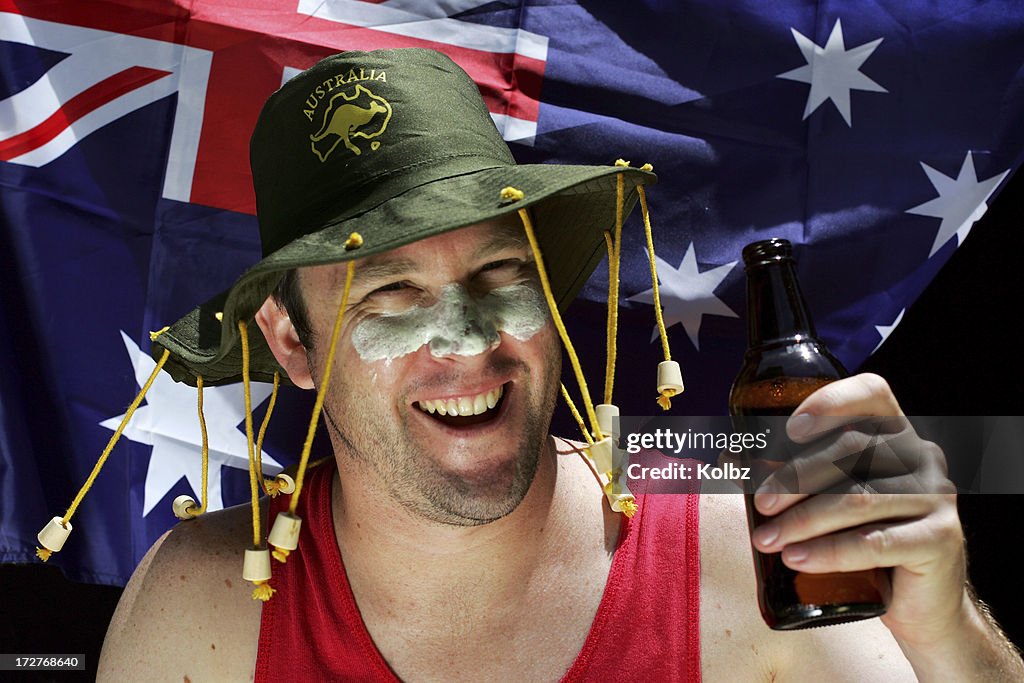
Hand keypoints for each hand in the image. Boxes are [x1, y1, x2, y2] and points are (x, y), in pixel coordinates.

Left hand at [748, 373, 965, 646]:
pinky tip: (798, 559)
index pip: (872, 393)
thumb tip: (729, 457)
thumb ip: (789, 473)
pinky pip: (877, 542)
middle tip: (760, 505)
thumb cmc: (863, 538)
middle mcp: (922, 458)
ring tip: (767, 540)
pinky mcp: (942, 539)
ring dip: (803, 520)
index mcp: (896, 434)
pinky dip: (830, 552)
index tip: (789, 429)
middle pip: (854, 449)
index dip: (831, 402)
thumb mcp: (828, 497)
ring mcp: (936, 498)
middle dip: (796, 476)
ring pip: (860, 498)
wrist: (918, 600)